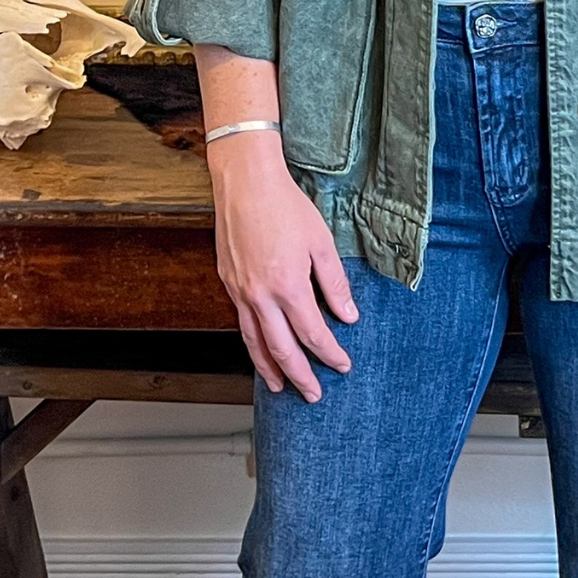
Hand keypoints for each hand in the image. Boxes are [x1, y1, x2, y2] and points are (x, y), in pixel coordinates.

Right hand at [208, 132, 357, 401]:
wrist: (245, 183)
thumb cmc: (286, 207)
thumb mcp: (321, 243)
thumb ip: (335, 284)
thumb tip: (348, 316)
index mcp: (288, 287)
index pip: (313, 334)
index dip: (330, 354)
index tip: (343, 366)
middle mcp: (260, 296)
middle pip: (281, 350)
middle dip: (300, 376)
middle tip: (314, 395)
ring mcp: (240, 291)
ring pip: (254, 342)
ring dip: (269, 369)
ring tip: (281, 387)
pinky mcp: (229, 282)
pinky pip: (242, 323)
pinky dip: (253, 343)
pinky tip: (261, 349)